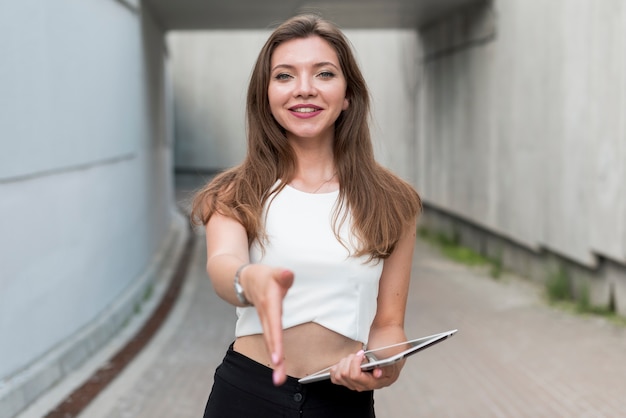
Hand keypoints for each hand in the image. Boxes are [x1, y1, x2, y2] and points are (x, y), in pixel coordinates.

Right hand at [243, 265, 293, 385]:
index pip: (274, 323)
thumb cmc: (263, 276)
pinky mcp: (267, 325)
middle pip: (271, 339)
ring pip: (270, 343)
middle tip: (279, 379)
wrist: (244, 281)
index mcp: (269, 304)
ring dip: (276, 362)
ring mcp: (265, 322)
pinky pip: (271, 341)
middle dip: (275, 359)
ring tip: (279, 380)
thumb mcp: (273, 272)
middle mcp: (266, 316)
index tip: (277, 357)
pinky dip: (275, 355)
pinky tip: (279, 369)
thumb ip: (282, 275)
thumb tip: (287, 274)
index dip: (275, 340)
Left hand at [329, 350, 402, 390]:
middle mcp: (359, 386)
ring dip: (344, 362)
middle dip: (350, 360)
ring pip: (338, 374)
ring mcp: (351, 384)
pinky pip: (334, 377)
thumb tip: (377, 373)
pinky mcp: (345, 381)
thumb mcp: (390, 367)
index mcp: (369, 383)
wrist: (384, 370)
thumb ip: (385, 369)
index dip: (355, 362)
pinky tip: (345, 363)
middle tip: (358, 355)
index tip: (361, 354)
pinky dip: (337, 368)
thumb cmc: (386, 368)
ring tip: (353, 358)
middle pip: (345, 374)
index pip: (355, 375)